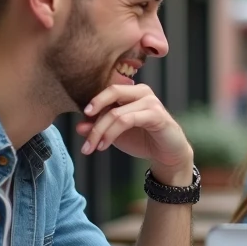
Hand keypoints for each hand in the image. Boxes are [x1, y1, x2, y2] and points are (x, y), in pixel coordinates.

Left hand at [77, 85, 192, 180]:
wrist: (167, 154)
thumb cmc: (143, 140)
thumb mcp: (115, 134)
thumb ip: (99, 128)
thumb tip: (79, 126)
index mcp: (132, 91)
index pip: (108, 92)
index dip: (93, 104)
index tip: (82, 120)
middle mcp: (142, 91)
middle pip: (112, 93)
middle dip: (94, 116)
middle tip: (83, 136)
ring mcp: (151, 102)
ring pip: (116, 112)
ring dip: (100, 131)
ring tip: (92, 148)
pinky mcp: (156, 115)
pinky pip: (127, 120)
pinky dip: (112, 133)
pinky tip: (104, 145)